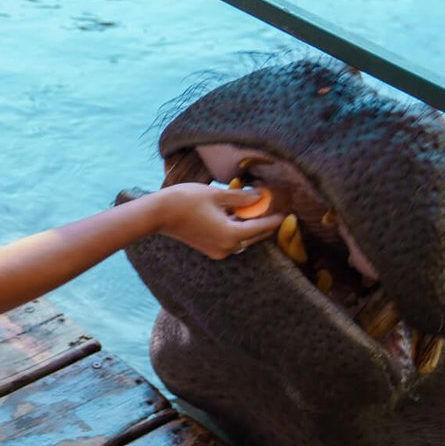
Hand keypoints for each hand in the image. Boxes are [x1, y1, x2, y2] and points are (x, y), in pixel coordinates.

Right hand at [157, 184, 284, 259]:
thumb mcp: (217, 195)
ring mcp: (217, 250)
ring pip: (242, 239)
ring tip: (254, 210)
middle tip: (273, 210)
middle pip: (253, 236)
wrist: (158, 214)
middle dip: (263, 224)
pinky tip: (236, 215)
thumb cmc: (186, 201)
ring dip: (249, 226)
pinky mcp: (209, 248)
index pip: (261, 228)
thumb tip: (259, 196)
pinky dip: (236, 229)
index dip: (274, 219)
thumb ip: (241, 198)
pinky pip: (230, 240)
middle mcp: (226, 247)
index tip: (286, 213)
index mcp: (231, 235)